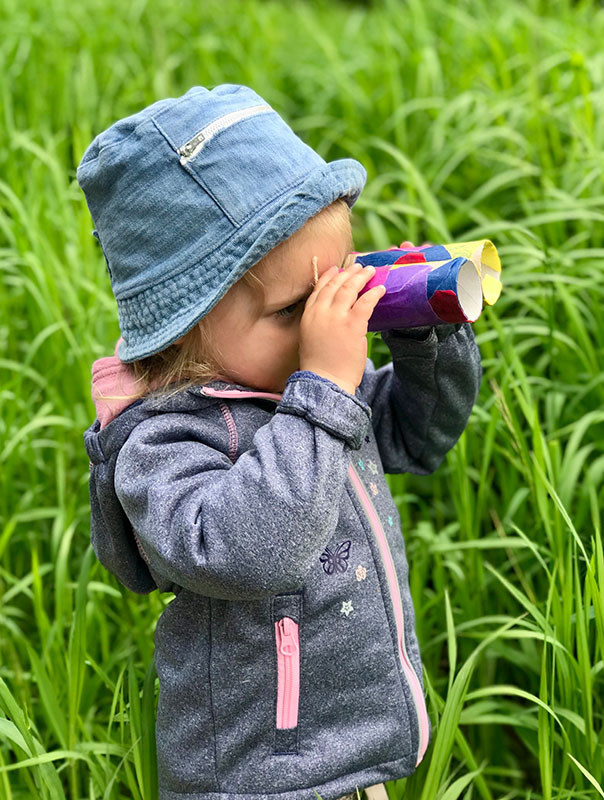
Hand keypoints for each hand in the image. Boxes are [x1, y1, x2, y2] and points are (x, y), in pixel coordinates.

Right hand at [298, 263, 385, 394]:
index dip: (329, 276)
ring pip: (350, 288)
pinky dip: (374, 293)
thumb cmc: (320, 366)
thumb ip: (319, 323)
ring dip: (361, 277)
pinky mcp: (353, 325)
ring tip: (371, 271)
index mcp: (308, 315)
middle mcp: (320, 312)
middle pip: (335, 284)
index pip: (319, 289)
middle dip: (348, 273)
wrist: (325, 381)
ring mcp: (336, 317)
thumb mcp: (310, 339)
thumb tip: (333, 315)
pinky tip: (381, 289)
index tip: (337, 268)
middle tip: (358, 266)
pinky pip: (366, 302)